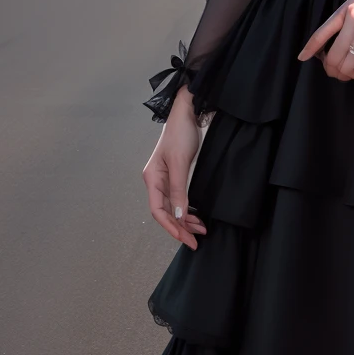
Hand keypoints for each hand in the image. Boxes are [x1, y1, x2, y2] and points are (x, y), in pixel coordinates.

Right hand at [142, 87, 207, 248]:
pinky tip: (196, 216)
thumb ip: (179, 190)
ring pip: (173, 207)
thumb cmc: (180, 133)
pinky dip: (188, 209)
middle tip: (195, 241)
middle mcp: (156, 181)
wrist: (186, 113)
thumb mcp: (181, 162)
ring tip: (201, 230)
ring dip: (185, 220)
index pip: (158, 211)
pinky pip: (179, 199)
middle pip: (165, 212)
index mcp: (152, 178)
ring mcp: (165, 179)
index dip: (171, 227)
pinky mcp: (176, 175)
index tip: (186, 239)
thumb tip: (179, 215)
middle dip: (180, 228)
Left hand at [297, 0, 353, 80]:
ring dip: (347, 75)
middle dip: (332, 70)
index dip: (310, 48)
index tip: (302, 58)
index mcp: (346, 9)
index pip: (321, 33)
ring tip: (352, 75)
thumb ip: (347, 18)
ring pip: (348, 64)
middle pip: (333, 56)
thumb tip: (335, 42)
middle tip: (337, 74)